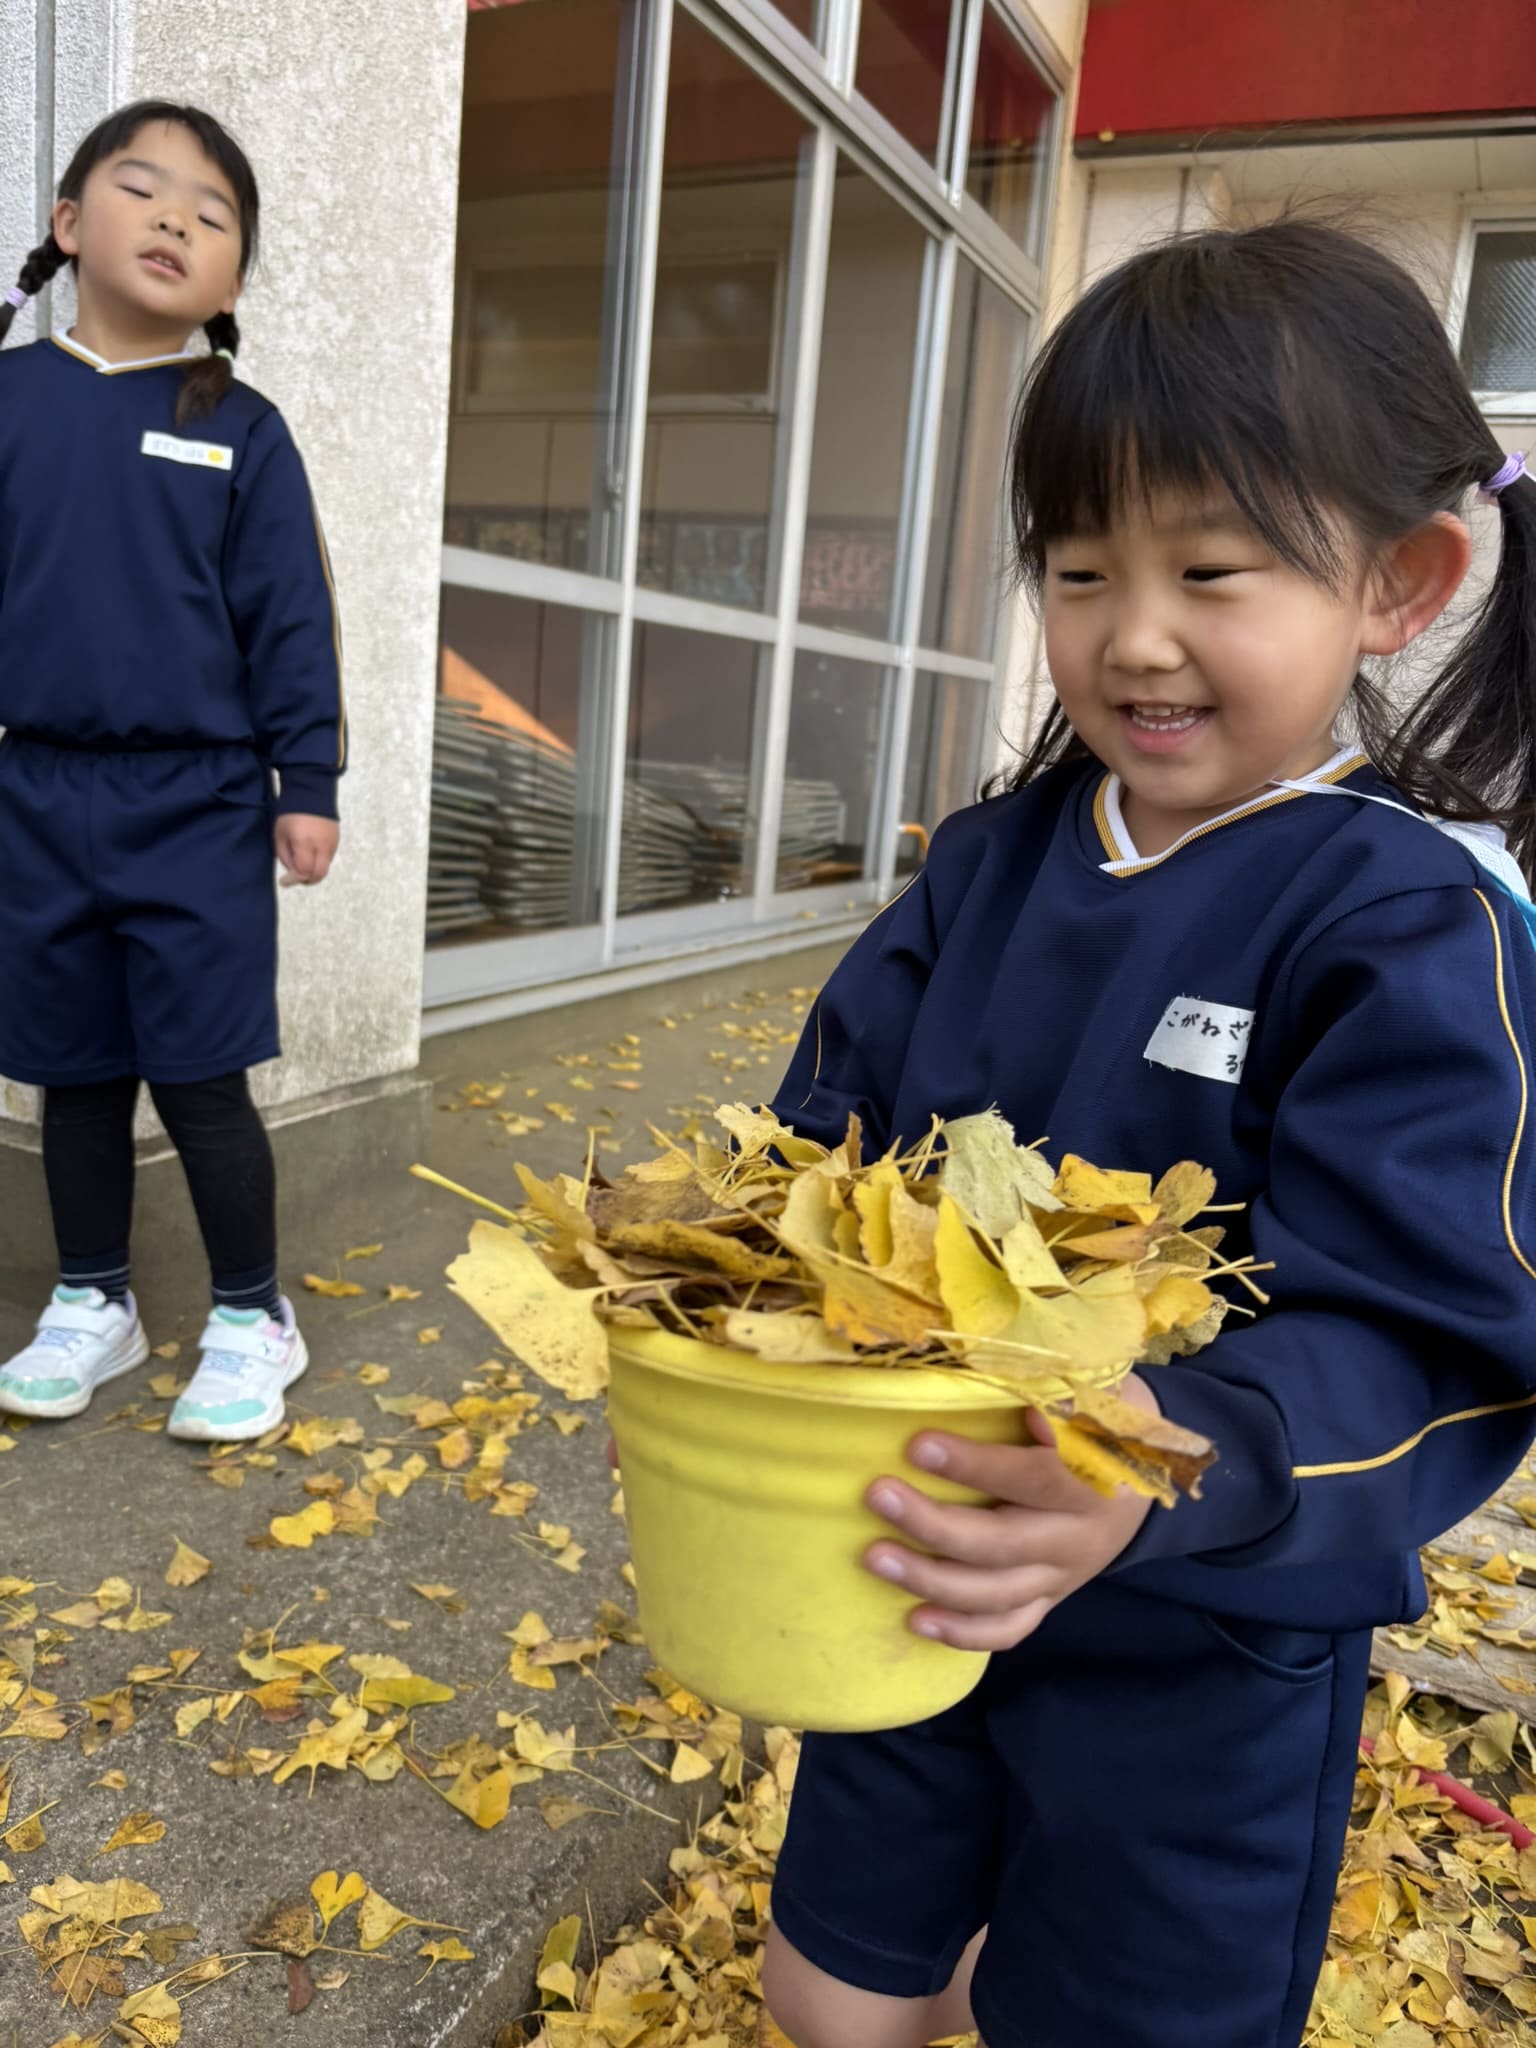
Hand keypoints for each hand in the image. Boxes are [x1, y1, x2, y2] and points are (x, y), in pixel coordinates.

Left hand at [275, 813, 339, 886]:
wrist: (312, 793)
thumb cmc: (291, 813)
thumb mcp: (280, 834)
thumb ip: (284, 855)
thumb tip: (292, 870)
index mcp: (305, 844)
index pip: (304, 872)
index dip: (294, 880)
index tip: (283, 881)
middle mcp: (322, 846)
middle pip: (319, 875)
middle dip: (306, 880)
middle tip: (295, 877)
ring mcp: (332, 844)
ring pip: (325, 868)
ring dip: (313, 871)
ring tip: (302, 864)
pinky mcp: (337, 840)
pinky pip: (329, 858)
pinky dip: (319, 862)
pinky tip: (310, 854)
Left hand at [863, 1372, 1158, 1651]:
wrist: (1145, 1484)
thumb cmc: (1105, 1423)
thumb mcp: (1100, 1394)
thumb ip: (1065, 1394)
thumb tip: (1023, 1401)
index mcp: (1093, 1484)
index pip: (1030, 1479)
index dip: (975, 1466)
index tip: (917, 1445)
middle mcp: (1077, 1539)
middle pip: (1002, 1544)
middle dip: (933, 1524)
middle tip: (877, 1496)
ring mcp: (1061, 1576)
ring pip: (995, 1593)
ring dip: (931, 1579)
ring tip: (875, 1557)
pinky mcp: (1048, 1600)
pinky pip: (1008, 1628)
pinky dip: (963, 1632)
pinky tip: (915, 1620)